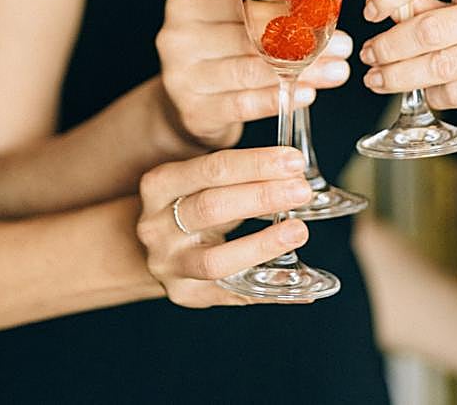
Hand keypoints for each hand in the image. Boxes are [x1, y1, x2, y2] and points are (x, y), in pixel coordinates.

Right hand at [137, 146, 311, 307]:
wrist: (156, 243)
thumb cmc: (187, 202)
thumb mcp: (196, 178)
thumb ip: (237, 171)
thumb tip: (293, 168)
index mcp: (160, 185)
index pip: (212, 168)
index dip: (256, 164)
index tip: (292, 161)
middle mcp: (157, 226)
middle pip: (211, 208)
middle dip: (262, 197)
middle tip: (301, 190)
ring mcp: (169, 264)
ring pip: (215, 260)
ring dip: (262, 245)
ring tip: (298, 231)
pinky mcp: (186, 294)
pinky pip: (233, 294)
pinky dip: (268, 288)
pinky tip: (299, 281)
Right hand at [157, 0, 351, 148]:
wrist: (183, 105)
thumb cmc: (217, 56)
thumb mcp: (228, 25)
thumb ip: (260, 14)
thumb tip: (321, 13)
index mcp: (187, 6)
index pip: (244, 5)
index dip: (290, 13)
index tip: (327, 20)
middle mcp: (177, 39)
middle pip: (249, 39)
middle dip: (302, 45)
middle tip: (340, 48)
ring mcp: (180, 77)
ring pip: (249, 71)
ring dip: (298, 72)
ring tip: (333, 72)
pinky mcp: (193, 111)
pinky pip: (243, 104)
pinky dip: (276, 99)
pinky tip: (303, 94)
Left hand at [359, 0, 456, 121]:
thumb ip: (437, 2)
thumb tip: (389, 9)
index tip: (370, 11)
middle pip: (426, 26)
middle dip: (387, 46)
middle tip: (368, 56)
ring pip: (437, 64)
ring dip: (399, 76)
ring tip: (379, 80)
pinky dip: (432, 96)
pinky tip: (424, 94)